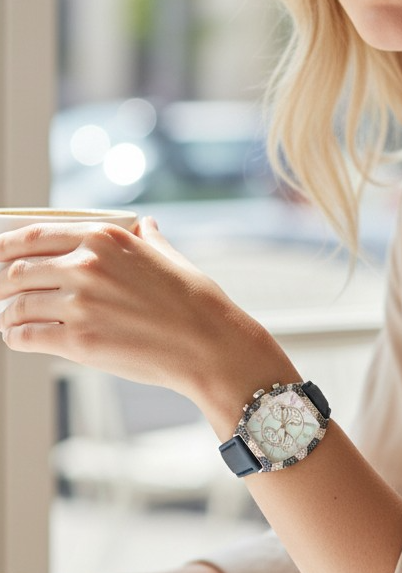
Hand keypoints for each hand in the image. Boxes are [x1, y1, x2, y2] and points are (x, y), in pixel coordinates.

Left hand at [0, 217, 297, 433]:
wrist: (210, 345)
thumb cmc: (195, 303)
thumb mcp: (169, 257)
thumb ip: (147, 239)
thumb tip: (145, 226)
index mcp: (104, 238)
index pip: (34, 236)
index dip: (6, 246)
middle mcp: (86, 265)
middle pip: (17, 270)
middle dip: (2, 283)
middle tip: (1, 292)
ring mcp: (80, 303)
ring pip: (18, 305)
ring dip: (7, 313)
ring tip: (9, 320)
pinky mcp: (79, 341)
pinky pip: (27, 336)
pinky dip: (16, 337)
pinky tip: (18, 338)